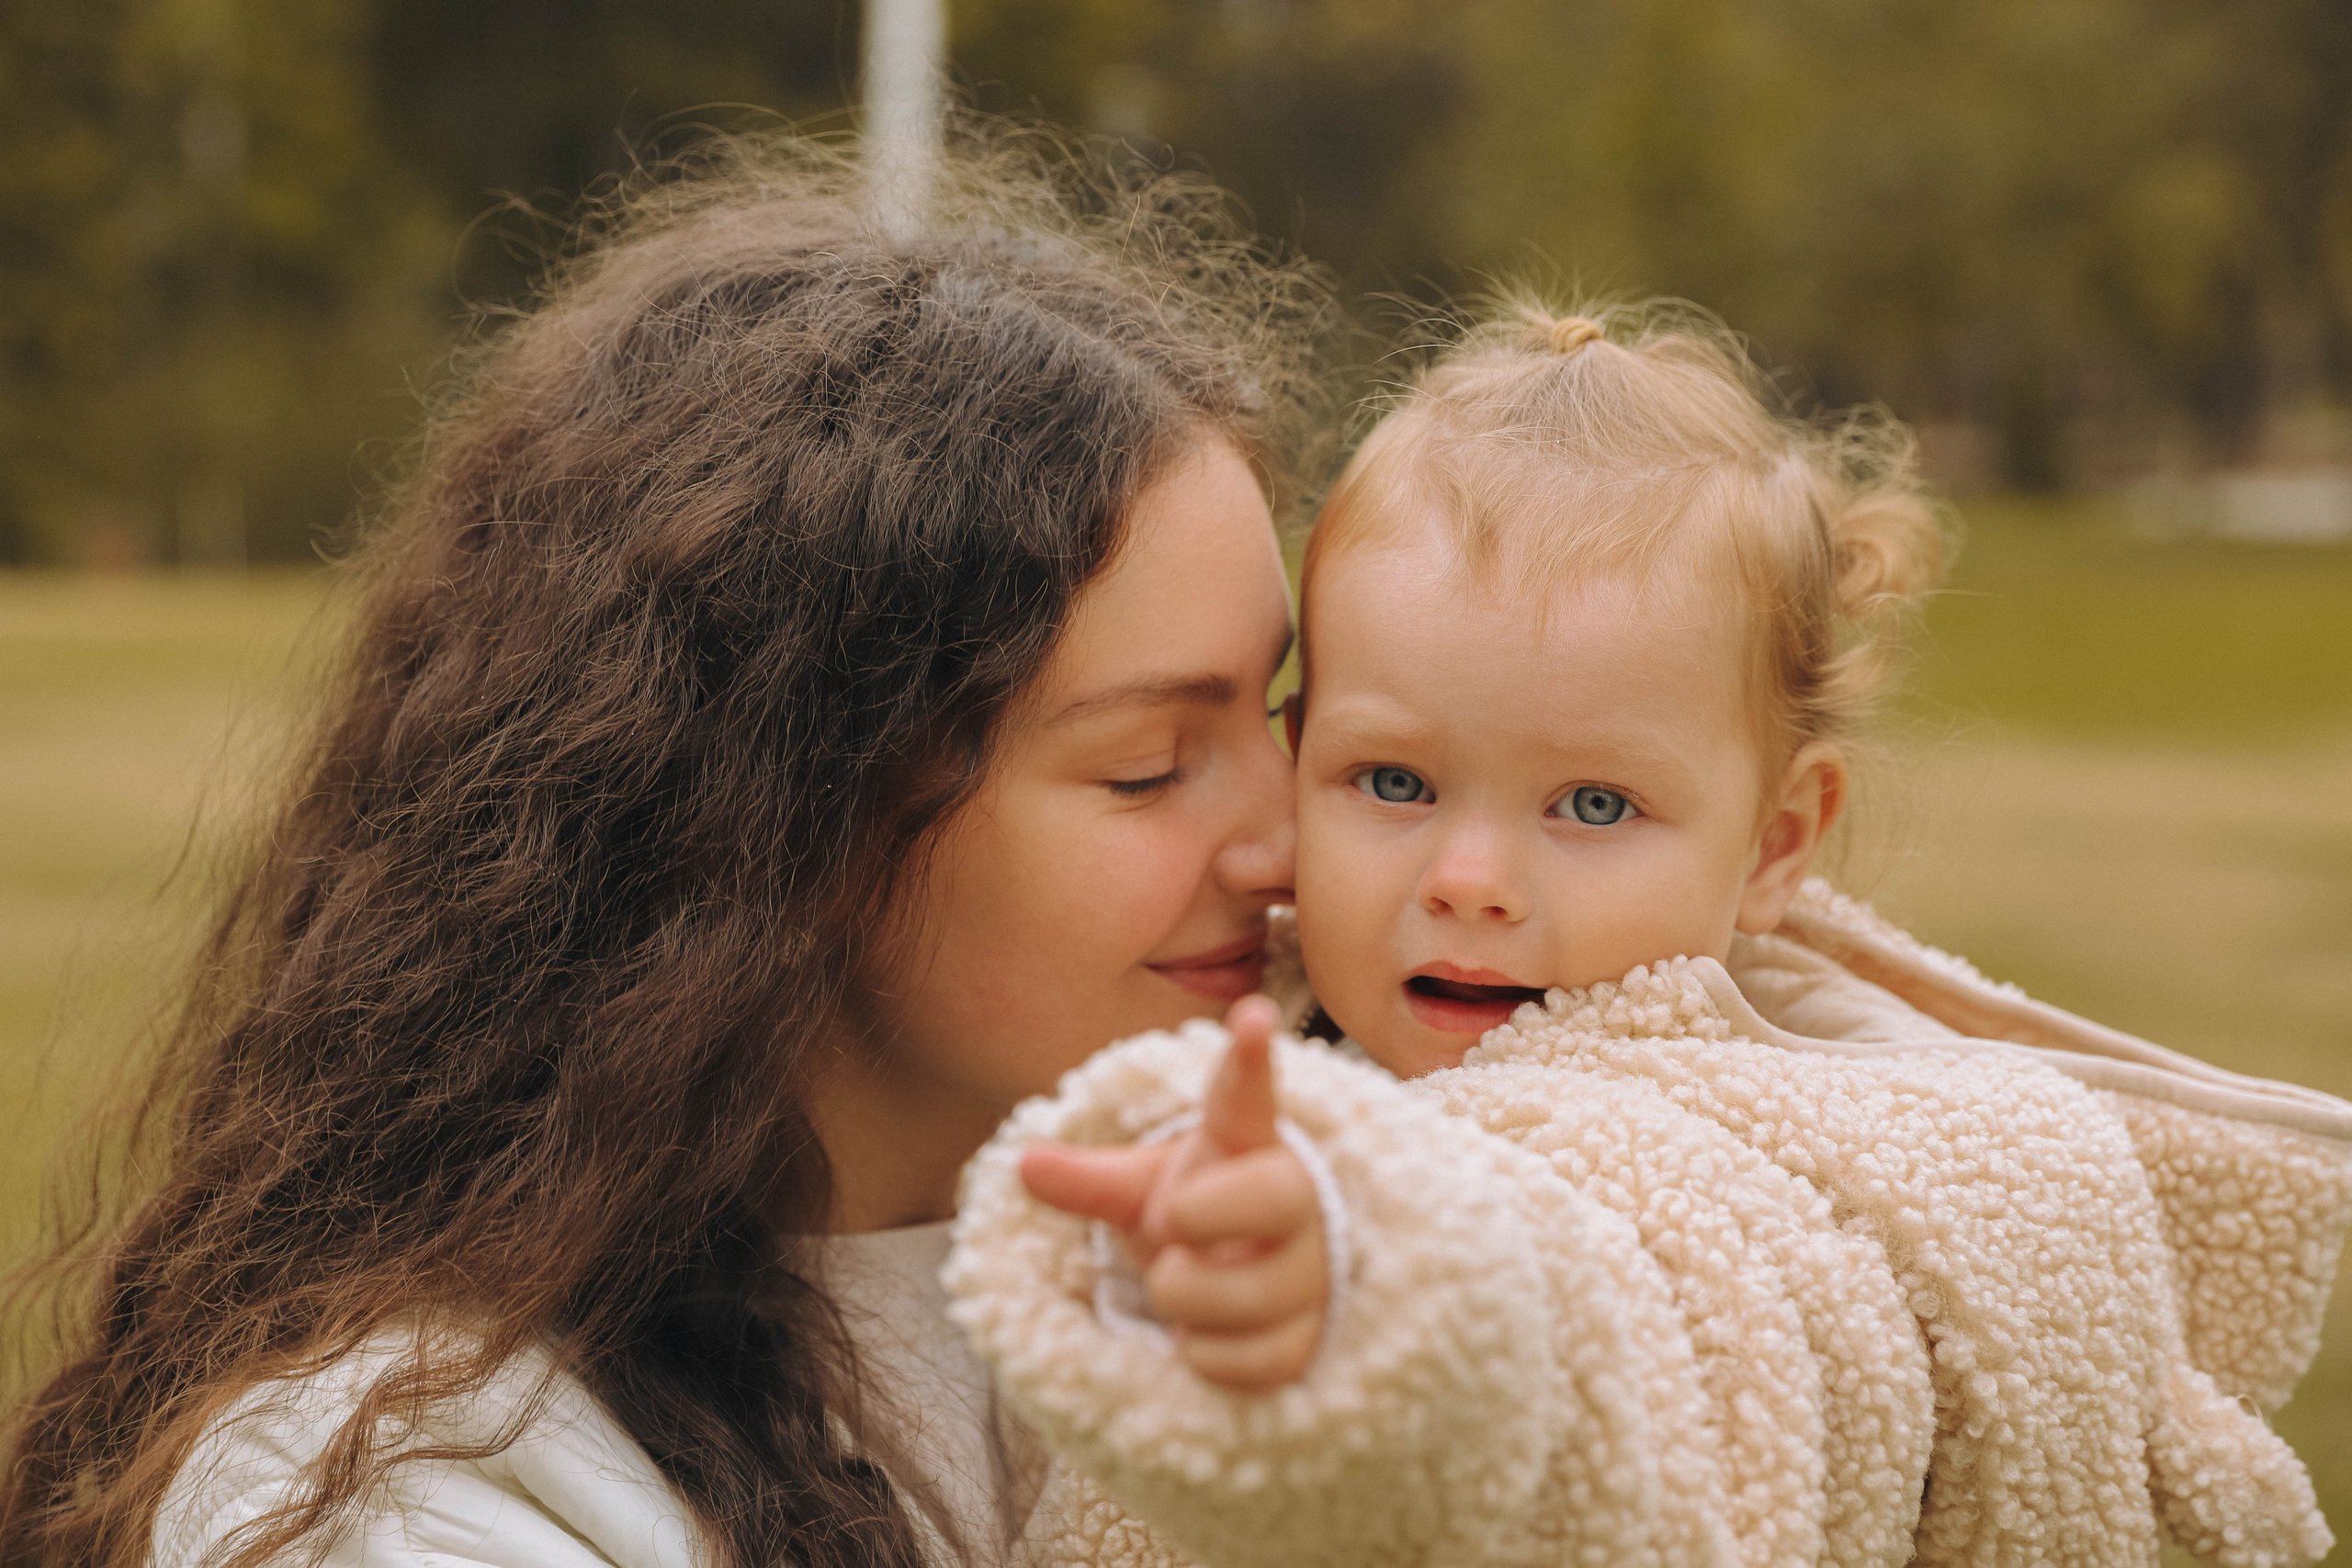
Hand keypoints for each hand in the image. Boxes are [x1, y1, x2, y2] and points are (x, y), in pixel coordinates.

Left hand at [1021, 995, 1328, 1390]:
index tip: (1248, 1014)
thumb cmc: (1196, 1216)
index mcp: (1248, 1144)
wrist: (1245, 1282)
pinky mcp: (1313, 1335)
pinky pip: (1255, 1359)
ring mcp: (1312, 1269)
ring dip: (1189, 1299)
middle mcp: (1296, 1198)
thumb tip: (1025, 1163)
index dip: (1249, 1060)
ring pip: (1251, 1295)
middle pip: (1274, 1198)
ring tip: (1178, 1283)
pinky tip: (1204, 1333)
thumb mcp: (1140, 1188)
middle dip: (1205, 1218)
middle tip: (1171, 1224)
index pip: (1249, 1097)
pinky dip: (1208, 1354)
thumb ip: (1089, 1179)